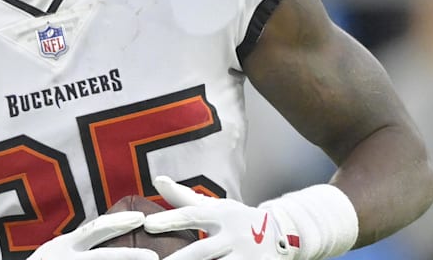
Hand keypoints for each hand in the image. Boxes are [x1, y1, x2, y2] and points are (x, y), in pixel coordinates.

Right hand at [28, 211, 159, 259]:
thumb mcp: (54, 252)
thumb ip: (76, 245)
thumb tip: (105, 233)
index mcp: (63, 246)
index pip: (94, 230)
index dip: (118, 222)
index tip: (140, 217)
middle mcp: (66, 258)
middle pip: (104, 257)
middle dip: (130, 257)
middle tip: (155, 256)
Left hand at [142, 176, 296, 259]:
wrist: (284, 233)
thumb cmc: (238, 220)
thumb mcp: (216, 206)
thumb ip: (184, 197)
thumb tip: (157, 180)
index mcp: (222, 216)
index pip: (192, 215)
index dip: (170, 220)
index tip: (148, 225)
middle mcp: (234, 236)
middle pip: (202, 252)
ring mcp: (248, 257)